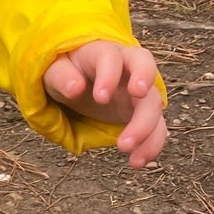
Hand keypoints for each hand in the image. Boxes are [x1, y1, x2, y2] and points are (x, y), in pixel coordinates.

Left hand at [44, 41, 165, 168]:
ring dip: (145, 128)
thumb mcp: (55, 72)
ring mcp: (140, 90)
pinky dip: (151, 145)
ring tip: (124, 148)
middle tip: (133, 107)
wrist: (80, 80)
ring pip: (154, 102)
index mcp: (103, 53)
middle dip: (142, 90)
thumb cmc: (67, 71)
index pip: (111, 57)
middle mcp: (128, 66)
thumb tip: (75, 88)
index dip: (110, 75)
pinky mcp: (145, 112)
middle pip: (145, 70)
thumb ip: (62, 77)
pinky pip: (158, 126)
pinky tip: (137, 161)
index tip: (100, 98)